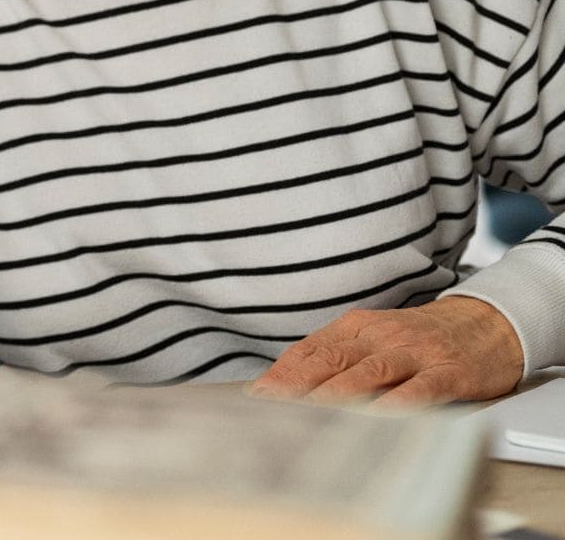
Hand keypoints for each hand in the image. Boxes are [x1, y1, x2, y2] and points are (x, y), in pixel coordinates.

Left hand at [250, 296, 524, 407]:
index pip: (309, 350)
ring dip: (336, 395)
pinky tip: (379, 418)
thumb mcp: (372, 339)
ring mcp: (414, 353)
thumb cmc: (419, 339)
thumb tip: (285, 386)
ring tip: (309, 415)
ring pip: (367, 373)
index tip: (256, 396)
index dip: (281, 374)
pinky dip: (397, 403)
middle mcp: (380, 337)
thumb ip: (334, 359)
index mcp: (355, 328)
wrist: (485, 324)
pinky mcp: (448, 372)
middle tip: (271, 409)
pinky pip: (420, 389)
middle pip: (330, 361)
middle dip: (297, 386)